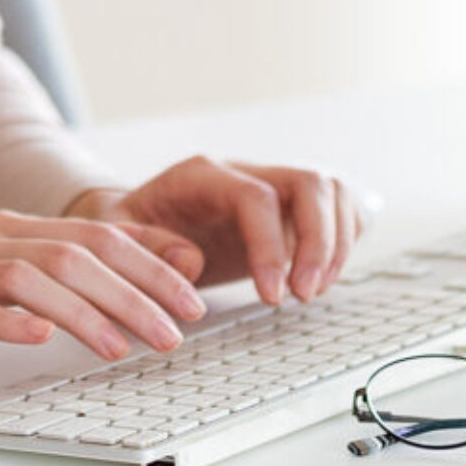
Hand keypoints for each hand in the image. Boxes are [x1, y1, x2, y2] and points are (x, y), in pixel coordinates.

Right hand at [0, 211, 211, 362]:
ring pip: (30, 278)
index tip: (193, 296)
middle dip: (133, 292)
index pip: (98, 234)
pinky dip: (7, 321)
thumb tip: (149, 278)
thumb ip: (72, 268)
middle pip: (74, 254)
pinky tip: (38, 339)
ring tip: (122, 347)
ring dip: (84, 312)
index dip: (151, 263)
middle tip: (174, 330)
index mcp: (17, 227)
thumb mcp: (13, 270)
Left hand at [68, 157, 363, 306]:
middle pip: (309, 183)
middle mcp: (246, 171)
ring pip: (331, 191)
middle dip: (318, 243)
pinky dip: (345, 240)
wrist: (140, 219)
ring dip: (336, 245)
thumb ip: (147, 247)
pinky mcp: (291, 205)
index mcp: (203, 174)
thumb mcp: (119, 237)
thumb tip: (189, 261)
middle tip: (304, 294)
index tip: (272, 295)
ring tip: (312, 291)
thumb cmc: (132, 229)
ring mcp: (273, 184)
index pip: (256, 196)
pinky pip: (337, 207)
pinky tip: (325, 274)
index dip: (271, 246)